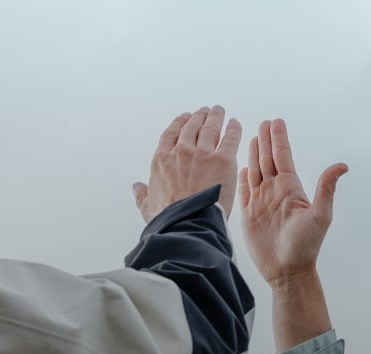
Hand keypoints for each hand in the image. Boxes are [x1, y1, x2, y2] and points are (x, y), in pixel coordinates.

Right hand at [133, 106, 241, 221]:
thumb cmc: (169, 220)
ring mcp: (202, 154)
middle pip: (191, 127)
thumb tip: (136, 187)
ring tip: (218, 111)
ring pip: (209, 127)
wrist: (189, 224)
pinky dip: (233, 128)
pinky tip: (235, 124)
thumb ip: (142, 195)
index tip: (185, 117)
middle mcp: (181, 151)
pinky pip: (230, 137)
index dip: (179, 123)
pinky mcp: (223, 160)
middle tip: (205, 111)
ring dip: (215, 117)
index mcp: (162, 160)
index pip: (170, 134)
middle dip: (198, 117)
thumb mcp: (149, 207)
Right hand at [238, 119, 346, 284]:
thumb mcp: (320, 214)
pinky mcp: (248, 217)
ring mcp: (261, 204)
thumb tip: (343, 165)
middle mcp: (275, 193)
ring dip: (254, 155)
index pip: (283, 157)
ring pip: (256, 172)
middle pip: (268, 160)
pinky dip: (242, 180)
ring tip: (253, 138)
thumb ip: (327, 188)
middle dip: (266, 141)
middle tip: (264, 123)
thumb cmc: (306, 246)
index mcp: (290, 189)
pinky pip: (244, 193)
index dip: (279, 139)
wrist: (287, 271)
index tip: (276, 122)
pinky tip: (242, 169)